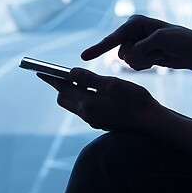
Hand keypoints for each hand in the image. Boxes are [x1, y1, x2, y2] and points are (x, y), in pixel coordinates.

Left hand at [36, 67, 163, 132]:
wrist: (151, 123)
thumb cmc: (135, 100)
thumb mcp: (112, 85)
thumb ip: (89, 79)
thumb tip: (70, 72)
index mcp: (87, 104)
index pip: (62, 89)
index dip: (51, 78)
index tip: (40, 70)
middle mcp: (87, 114)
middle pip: (64, 99)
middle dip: (61, 86)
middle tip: (63, 73)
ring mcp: (93, 120)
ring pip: (74, 105)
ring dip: (72, 92)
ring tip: (79, 79)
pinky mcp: (100, 123)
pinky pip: (84, 109)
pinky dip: (83, 98)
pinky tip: (93, 91)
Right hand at [81, 15, 191, 72]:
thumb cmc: (181, 40)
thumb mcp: (162, 40)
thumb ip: (142, 48)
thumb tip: (127, 59)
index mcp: (135, 22)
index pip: (114, 38)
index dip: (98, 48)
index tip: (83, 58)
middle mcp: (133, 32)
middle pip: (122, 52)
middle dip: (138, 56)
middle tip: (157, 50)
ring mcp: (136, 43)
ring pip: (127, 61)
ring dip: (144, 61)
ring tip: (159, 54)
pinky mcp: (141, 54)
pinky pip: (134, 65)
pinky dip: (145, 65)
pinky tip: (158, 58)